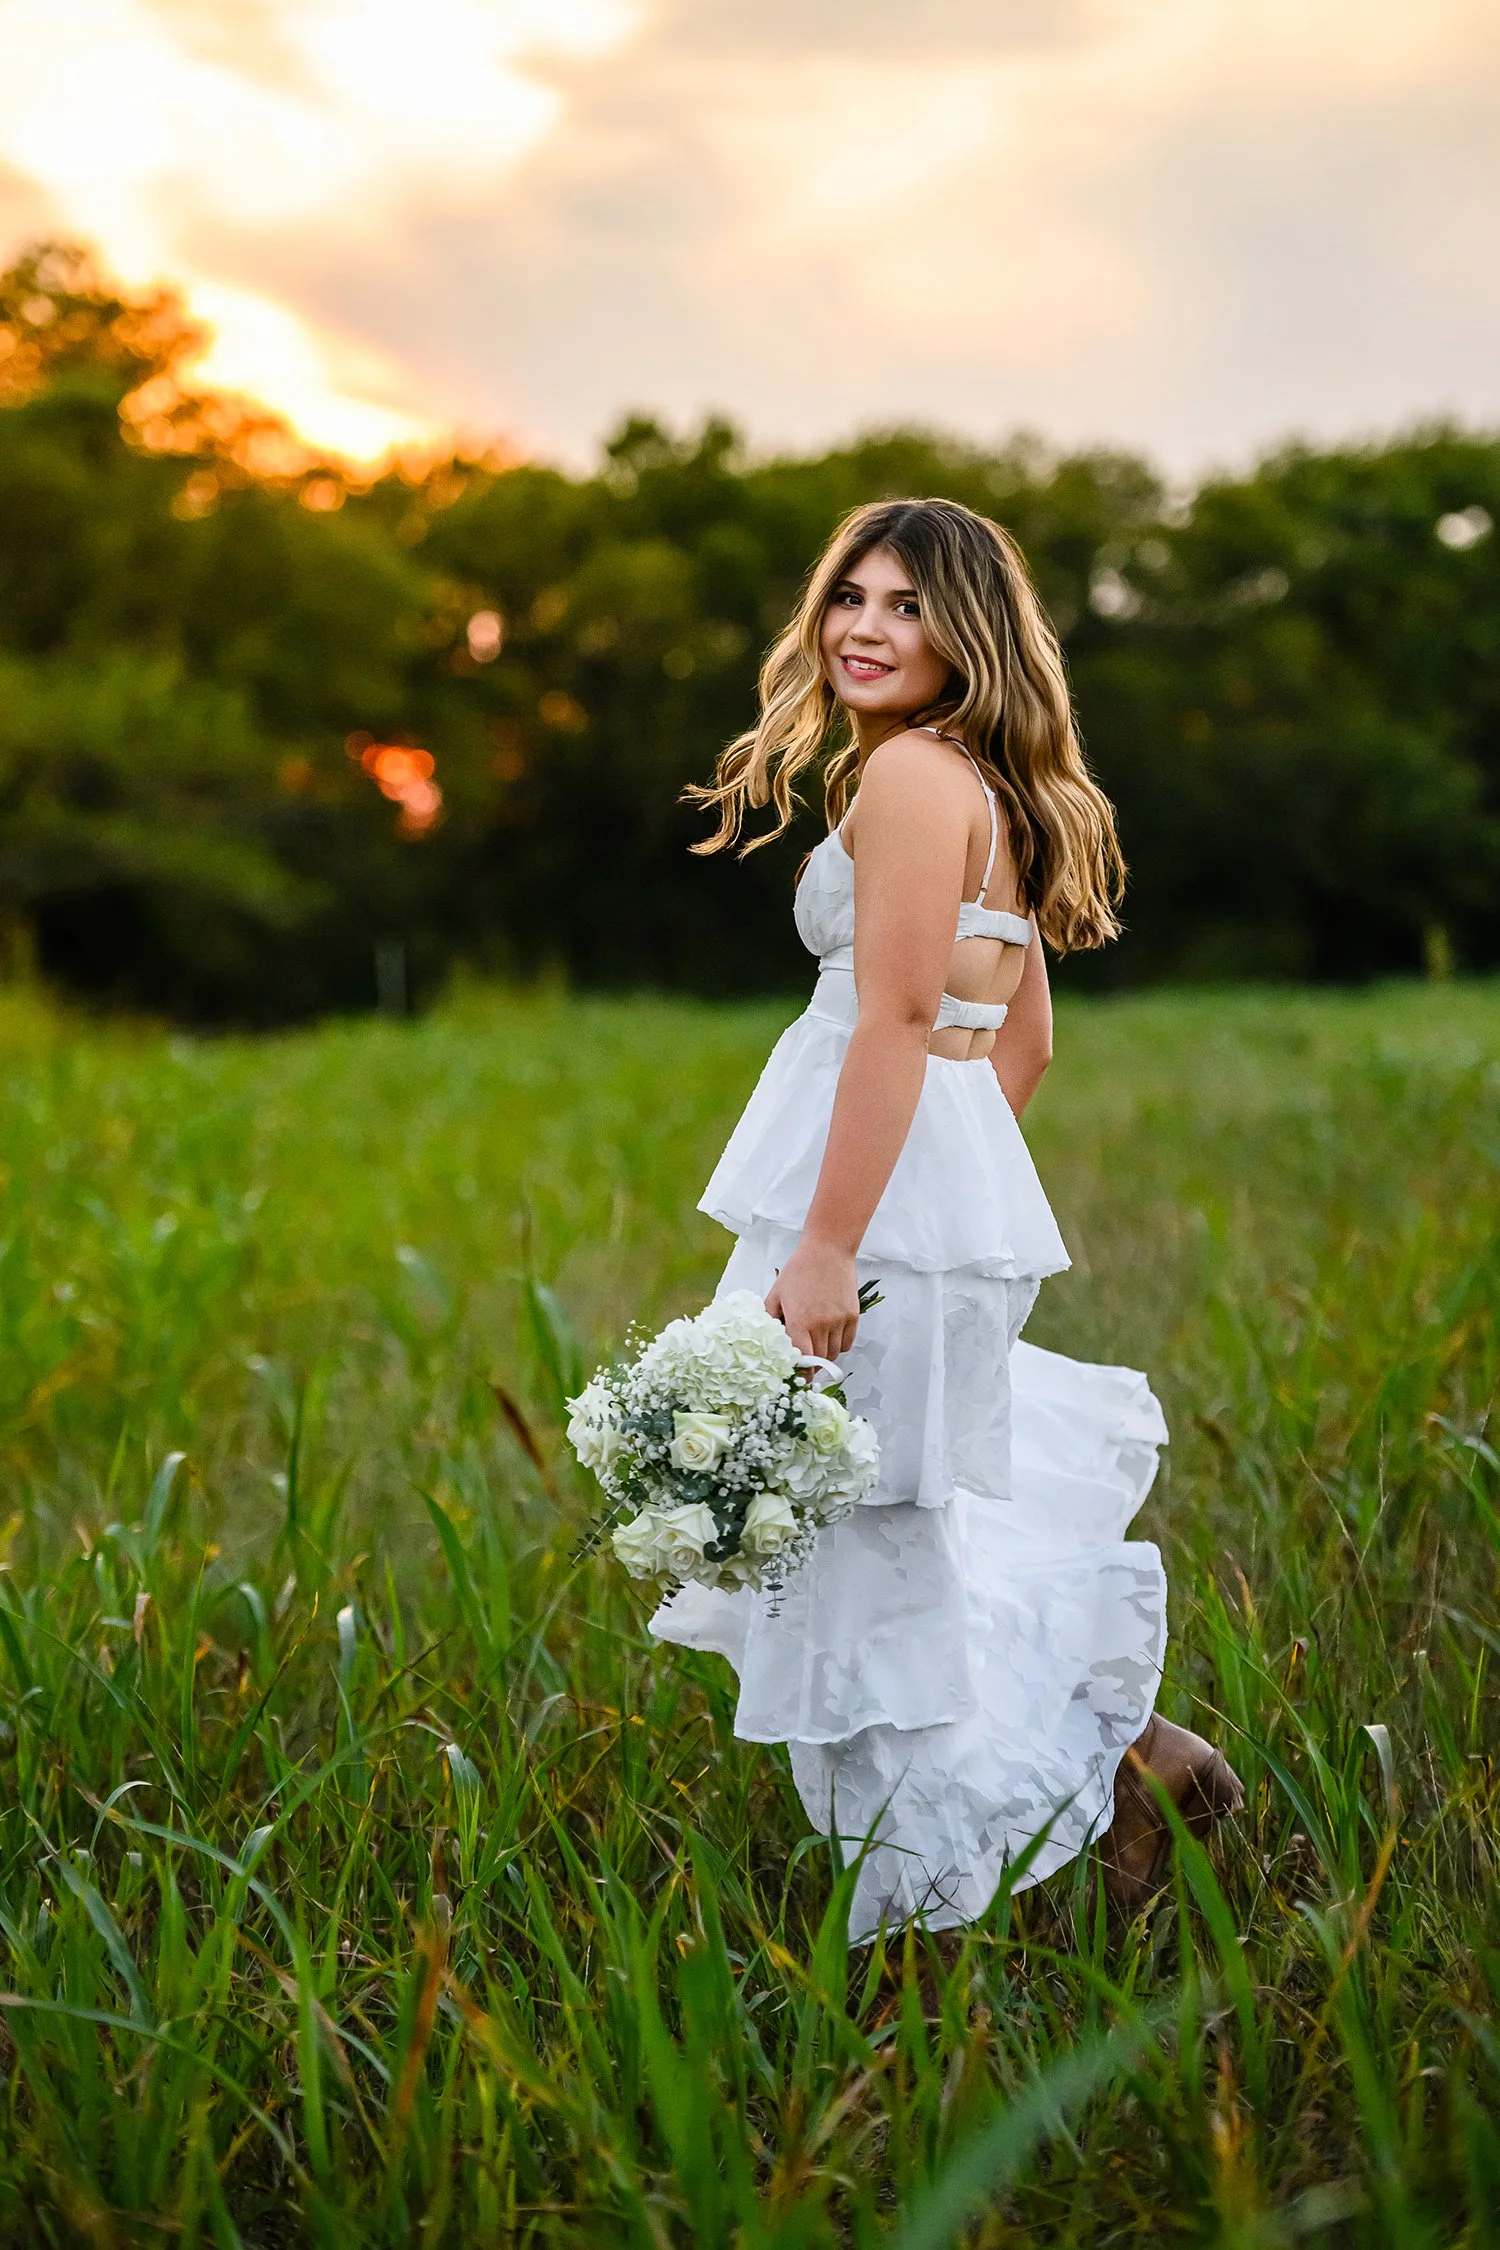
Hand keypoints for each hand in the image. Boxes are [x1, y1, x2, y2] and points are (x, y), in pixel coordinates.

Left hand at [765, 1236, 859, 1361]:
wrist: (827, 1250)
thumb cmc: (799, 1270)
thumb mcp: (776, 1293)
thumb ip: (770, 1319)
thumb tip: (768, 1341)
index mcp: (799, 1320)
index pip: (802, 1358)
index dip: (801, 1372)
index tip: (798, 1376)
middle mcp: (821, 1324)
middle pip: (819, 1359)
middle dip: (812, 1366)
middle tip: (806, 1365)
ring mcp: (839, 1320)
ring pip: (834, 1353)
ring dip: (825, 1355)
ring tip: (817, 1346)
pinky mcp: (853, 1316)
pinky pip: (847, 1343)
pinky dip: (839, 1346)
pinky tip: (830, 1337)